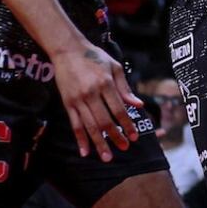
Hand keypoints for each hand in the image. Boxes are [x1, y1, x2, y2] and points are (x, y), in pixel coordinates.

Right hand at [56, 41, 144, 161]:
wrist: (68, 51)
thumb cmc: (95, 57)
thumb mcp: (115, 67)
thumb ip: (125, 88)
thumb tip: (138, 104)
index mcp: (106, 83)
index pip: (119, 109)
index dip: (127, 124)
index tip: (134, 137)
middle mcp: (91, 93)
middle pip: (104, 120)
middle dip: (115, 137)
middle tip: (123, 148)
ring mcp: (78, 100)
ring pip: (89, 126)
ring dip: (98, 143)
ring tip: (106, 157)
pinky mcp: (68, 103)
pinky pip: (75, 124)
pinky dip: (80, 139)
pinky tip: (84, 151)